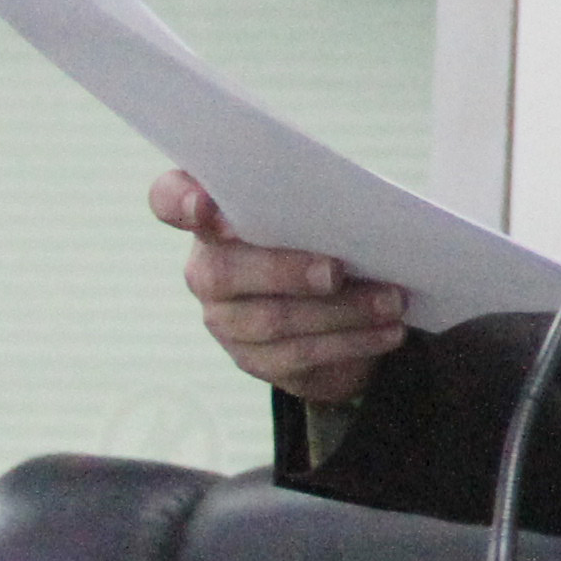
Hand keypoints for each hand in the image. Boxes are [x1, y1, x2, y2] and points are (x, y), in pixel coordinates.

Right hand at [150, 167, 411, 404]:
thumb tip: (360, 209)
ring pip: (272, 319)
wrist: (334, 315)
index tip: (205, 203)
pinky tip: (390, 330)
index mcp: (213, 218)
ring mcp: (225, 318)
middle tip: (335, 270)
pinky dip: (353, 340)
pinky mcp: (254, 359)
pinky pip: (301, 354)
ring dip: (341, 310)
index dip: (179, 201)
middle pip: (224, 271)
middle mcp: (206, 268)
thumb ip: (317, 203)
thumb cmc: (325, 242)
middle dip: (284, 270)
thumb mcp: (321, 215)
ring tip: (392, 301)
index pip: (168, 201)